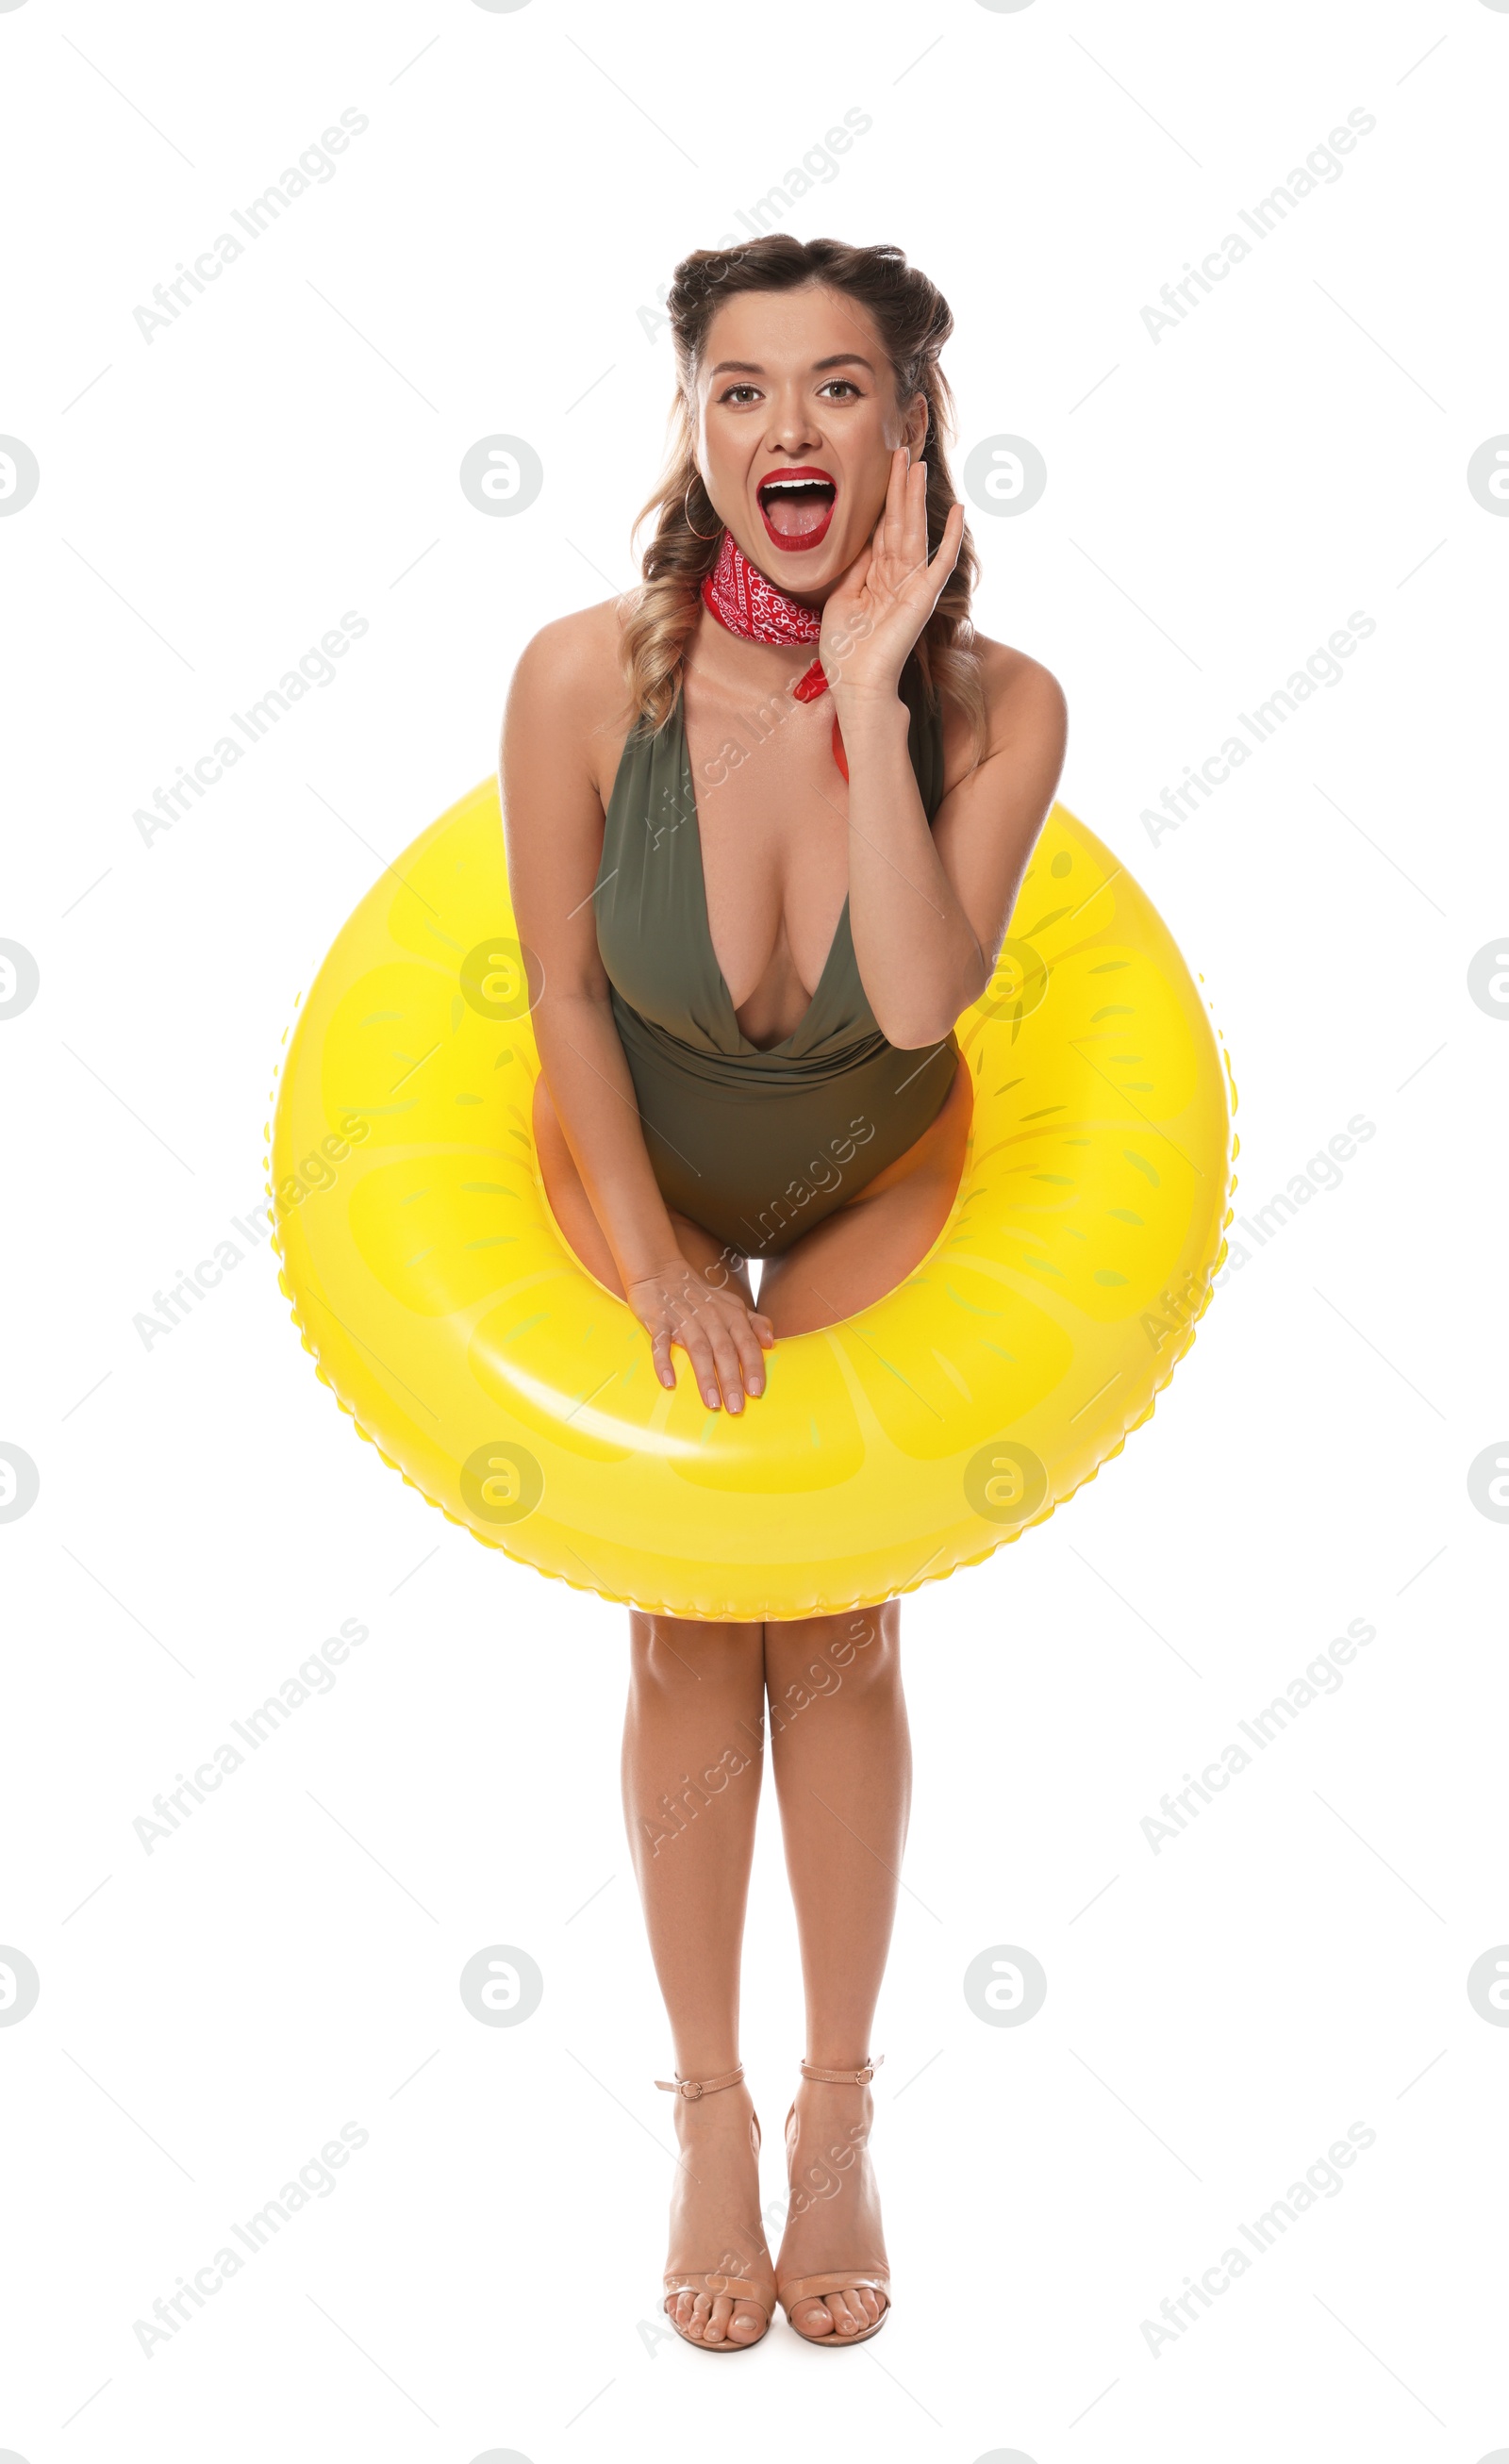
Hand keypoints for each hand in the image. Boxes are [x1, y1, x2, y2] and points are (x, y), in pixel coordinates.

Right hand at [626, 1257, 774, 1412]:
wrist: (660, 1271)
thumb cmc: (700, 1295)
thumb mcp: (732, 1304)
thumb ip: (754, 1323)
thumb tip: (771, 1343)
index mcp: (731, 1314)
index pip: (747, 1344)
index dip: (753, 1367)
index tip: (757, 1392)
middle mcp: (711, 1317)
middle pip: (724, 1351)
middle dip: (732, 1381)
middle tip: (736, 1408)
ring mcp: (684, 1319)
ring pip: (698, 1350)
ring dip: (705, 1378)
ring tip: (711, 1403)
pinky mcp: (659, 1321)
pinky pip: (661, 1344)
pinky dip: (664, 1362)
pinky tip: (669, 1382)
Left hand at [819, 446, 964, 705]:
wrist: (856, 683)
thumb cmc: (846, 651)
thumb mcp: (841, 599)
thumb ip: (854, 568)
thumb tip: (861, 538)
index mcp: (876, 577)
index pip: (883, 529)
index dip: (884, 499)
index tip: (887, 467)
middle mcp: (897, 576)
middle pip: (900, 522)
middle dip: (900, 487)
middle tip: (902, 450)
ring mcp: (912, 585)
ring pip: (915, 531)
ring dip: (916, 498)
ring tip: (918, 465)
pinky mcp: (923, 597)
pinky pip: (942, 561)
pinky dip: (951, 536)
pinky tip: (959, 511)